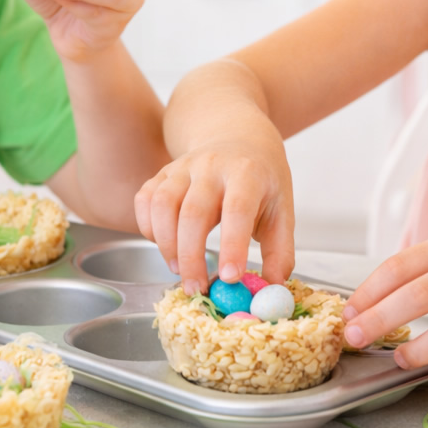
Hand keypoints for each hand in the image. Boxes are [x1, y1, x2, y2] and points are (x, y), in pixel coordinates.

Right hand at [134, 138, 295, 294]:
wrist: (239, 139)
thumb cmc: (260, 181)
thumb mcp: (282, 210)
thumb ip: (280, 251)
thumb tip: (273, 288)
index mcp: (247, 174)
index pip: (237, 209)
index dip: (232, 244)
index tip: (230, 278)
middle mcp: (212, 166)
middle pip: (193, 212)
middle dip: (191, 256)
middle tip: (196, 288)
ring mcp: (183, 167)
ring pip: (162, 204)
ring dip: (166, 244)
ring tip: (178, 269)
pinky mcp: (162, 173)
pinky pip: (145, 200)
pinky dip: (148, 227)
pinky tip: (164, 245)